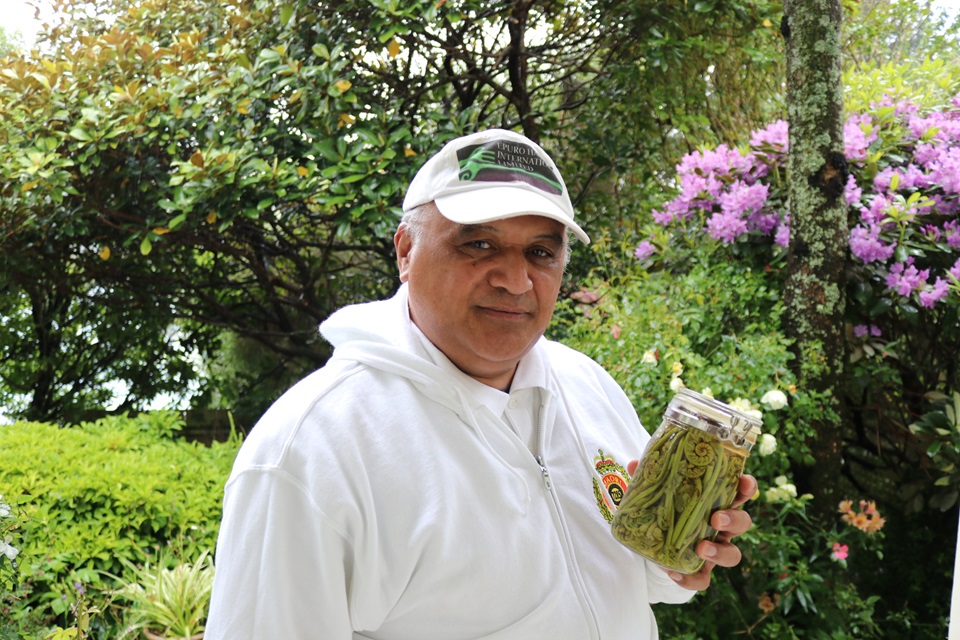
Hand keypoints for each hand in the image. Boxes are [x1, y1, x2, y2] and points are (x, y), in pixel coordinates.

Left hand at [626, 462, 757, 591]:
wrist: (653, 543)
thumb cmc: (666, 509)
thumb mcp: (658, 492)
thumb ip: (650, 478)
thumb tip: (633, 464)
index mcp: (717, 502)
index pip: (740, 492)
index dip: (747, 487)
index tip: (744, 482)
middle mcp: (721, 526)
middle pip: (743, 522)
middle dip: (734, 519)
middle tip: (717, 518)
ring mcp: (714, 549)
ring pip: (732, 554)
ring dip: (720, 552)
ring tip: (701, 548)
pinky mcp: (700, 570)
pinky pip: (703, 580)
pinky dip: (691, 579)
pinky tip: (675, 573)